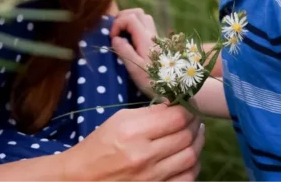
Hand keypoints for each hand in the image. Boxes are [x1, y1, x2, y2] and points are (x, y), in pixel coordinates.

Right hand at [61, 104, 203, 181]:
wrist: (81, 178)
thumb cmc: (99, 145)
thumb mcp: (119, 120)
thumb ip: (149, 113)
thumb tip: (176, 105)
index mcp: (133, 132)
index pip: (176, 117)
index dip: (188, 109)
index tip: (188, 105)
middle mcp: (144, 156)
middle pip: (186, 136)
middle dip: (195, 124)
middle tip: (194, 118)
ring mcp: (152, 178)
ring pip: (191, 157)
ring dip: (198, 143)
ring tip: (195, 134)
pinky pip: (187, 179)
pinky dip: (193, 166)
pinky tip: (189, 157)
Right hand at [110, 8, 157, 98]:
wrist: (178, 89)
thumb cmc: (155, 81)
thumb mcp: (136, 69)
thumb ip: (125, 51)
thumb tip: (115, 38)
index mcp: (145, 39)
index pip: (129, 18)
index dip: (117, 24)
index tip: (112, 38)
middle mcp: (152, 35)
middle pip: (138, 13)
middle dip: (123, 17)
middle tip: (115, 31)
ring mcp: (156, 39)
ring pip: (143, 18)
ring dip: (130, 21)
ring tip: (122, 35)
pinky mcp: (158, 44)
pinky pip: (146, 28)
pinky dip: (136, 28)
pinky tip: (132, 42)